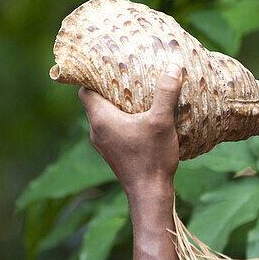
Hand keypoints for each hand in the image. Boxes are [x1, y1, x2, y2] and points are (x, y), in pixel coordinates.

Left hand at [79, 66, 182, 192]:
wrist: (150, 193)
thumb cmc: (152, 157)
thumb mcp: (162, 121)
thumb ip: (166, 92)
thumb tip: (174, 66)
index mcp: (101, 119)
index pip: (84, 90)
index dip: (93, 77)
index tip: (108, 66)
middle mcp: (96, 131)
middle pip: (94, 102)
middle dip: (108, 89)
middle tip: (126, 76)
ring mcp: (103, 144)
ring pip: (103, 117)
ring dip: (116, 106)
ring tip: (135, 95)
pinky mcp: (113, 153)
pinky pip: (111, 130)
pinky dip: (121, 121)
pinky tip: (141, 120)